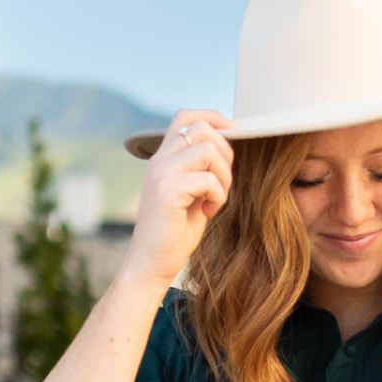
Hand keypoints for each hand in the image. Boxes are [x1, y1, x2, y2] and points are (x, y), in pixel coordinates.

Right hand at [124, 109, 234, 292]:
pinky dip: (218, 196)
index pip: (187, 117)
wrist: (150, 265)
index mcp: (163, 158)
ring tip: (214, 200)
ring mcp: (162, 173)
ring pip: (209, 149)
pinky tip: (207, 212)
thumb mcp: (191, 195)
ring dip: (223, 176)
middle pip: (203, 128)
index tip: (232, 137)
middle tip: (222, 184)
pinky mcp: (169, 190)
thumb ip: (202, 170)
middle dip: (225, 153)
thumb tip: (228, 149)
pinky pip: (209, 179)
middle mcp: (160, 160)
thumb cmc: (173, 235)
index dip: (214, 118)